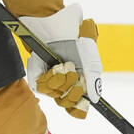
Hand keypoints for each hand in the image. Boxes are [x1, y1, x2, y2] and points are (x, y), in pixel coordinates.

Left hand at [20, 4, 102, 118]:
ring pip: (55, 95)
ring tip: (64, 65)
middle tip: (73, 73)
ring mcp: (50, 80)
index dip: (78, 108)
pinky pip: (42, 87)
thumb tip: (95, 100)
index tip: (81, 102)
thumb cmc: (75, 39)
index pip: (77, 106)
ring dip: (61, 81)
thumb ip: (94, 78)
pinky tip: (53, 67)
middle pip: (67, 103)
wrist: (55, 25)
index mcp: (79, 82)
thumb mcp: (90, 58)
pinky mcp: (38, 75)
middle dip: (71, 91)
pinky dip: (49, 78)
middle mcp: (64, 84)